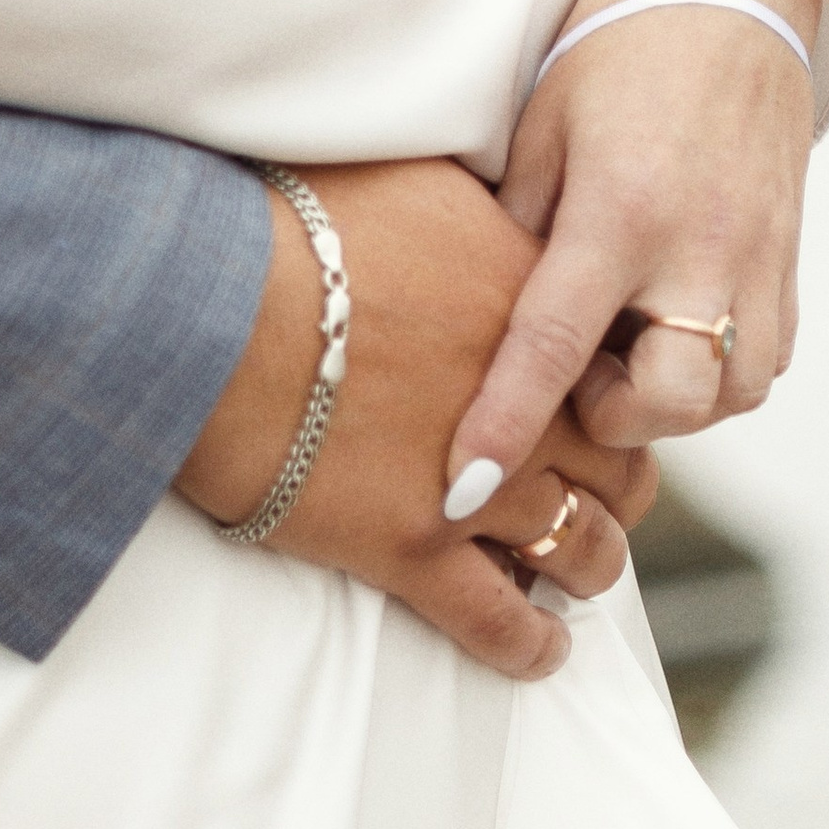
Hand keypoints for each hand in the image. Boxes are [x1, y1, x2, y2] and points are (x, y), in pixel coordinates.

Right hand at [177, 158, 653, 678]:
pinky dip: (530, 645)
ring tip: (571, 568)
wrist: (208, 302)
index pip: (610, 366)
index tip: (590, 405)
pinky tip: (539, 647)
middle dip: (613, 484)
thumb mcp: (408, 181)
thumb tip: (487, 209)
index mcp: (528, 305)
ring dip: (585, 562)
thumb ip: (473, 209)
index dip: (605, 393)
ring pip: (581, 548)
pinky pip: (502, 624)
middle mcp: (525, 400)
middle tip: (593, 492)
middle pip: (620, 465)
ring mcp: (476, 482)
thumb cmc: (286, 224)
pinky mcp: (415, 550)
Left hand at [442, 0, 819, 509]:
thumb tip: (478, 319)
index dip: (505, 425)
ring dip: (670, 396)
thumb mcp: (541, 125)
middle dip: (614, 417)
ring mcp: (759, 257)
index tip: (462, 490)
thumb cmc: (612, 52)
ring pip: (729, 392)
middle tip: (574, 368)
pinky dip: (718, 367)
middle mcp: (702, 245)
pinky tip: (672, 326)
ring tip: (624, 343)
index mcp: (622, 209)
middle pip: (671, 399)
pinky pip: (763, 357)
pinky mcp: (790, 258)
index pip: (552, 346)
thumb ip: (516, 228)